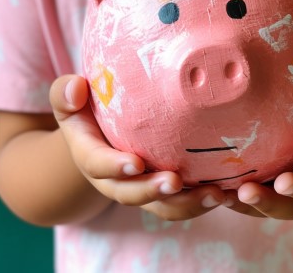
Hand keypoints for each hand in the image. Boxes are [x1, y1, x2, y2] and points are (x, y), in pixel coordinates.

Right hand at [50, 75, 225, 219]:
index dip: (114, 167)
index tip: (135, 162)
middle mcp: (114, 179)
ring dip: (187, 204)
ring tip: (215, 194)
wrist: (99, 132)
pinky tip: (228, 191)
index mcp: (90, 157)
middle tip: (174, 183)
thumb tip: (76, 87)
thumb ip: (65, 94)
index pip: (97, 165)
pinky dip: (202, 199)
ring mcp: (140, 186)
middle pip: (130, 194)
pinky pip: (181, 202)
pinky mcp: (162, 187)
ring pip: (161, 205)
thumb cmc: (86, 109)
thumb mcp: (69, 100)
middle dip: (151, 192)